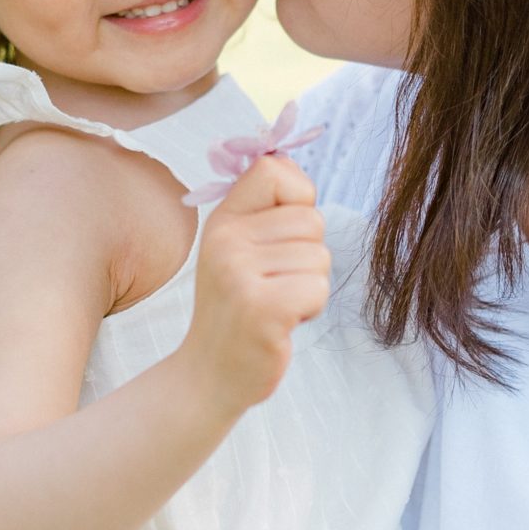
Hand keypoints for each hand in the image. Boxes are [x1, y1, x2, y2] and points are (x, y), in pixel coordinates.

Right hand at [181, 153, 330, 410]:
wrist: (208, 375)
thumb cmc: (237, 309)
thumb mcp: (237, 248)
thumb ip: (261, 207)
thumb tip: (287, 154)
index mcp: (221, 220)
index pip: (274, 168)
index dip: (297, 196)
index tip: (282, 232)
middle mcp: (225, 240)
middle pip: (311, 219)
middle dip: (308, 255)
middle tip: (275, 283)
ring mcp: (240, 274)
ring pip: (320, 256)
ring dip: (310, 285)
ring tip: (276, 304)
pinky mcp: (262, 309)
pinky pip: (317, 287)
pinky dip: (310, 308)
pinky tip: (282, 322)